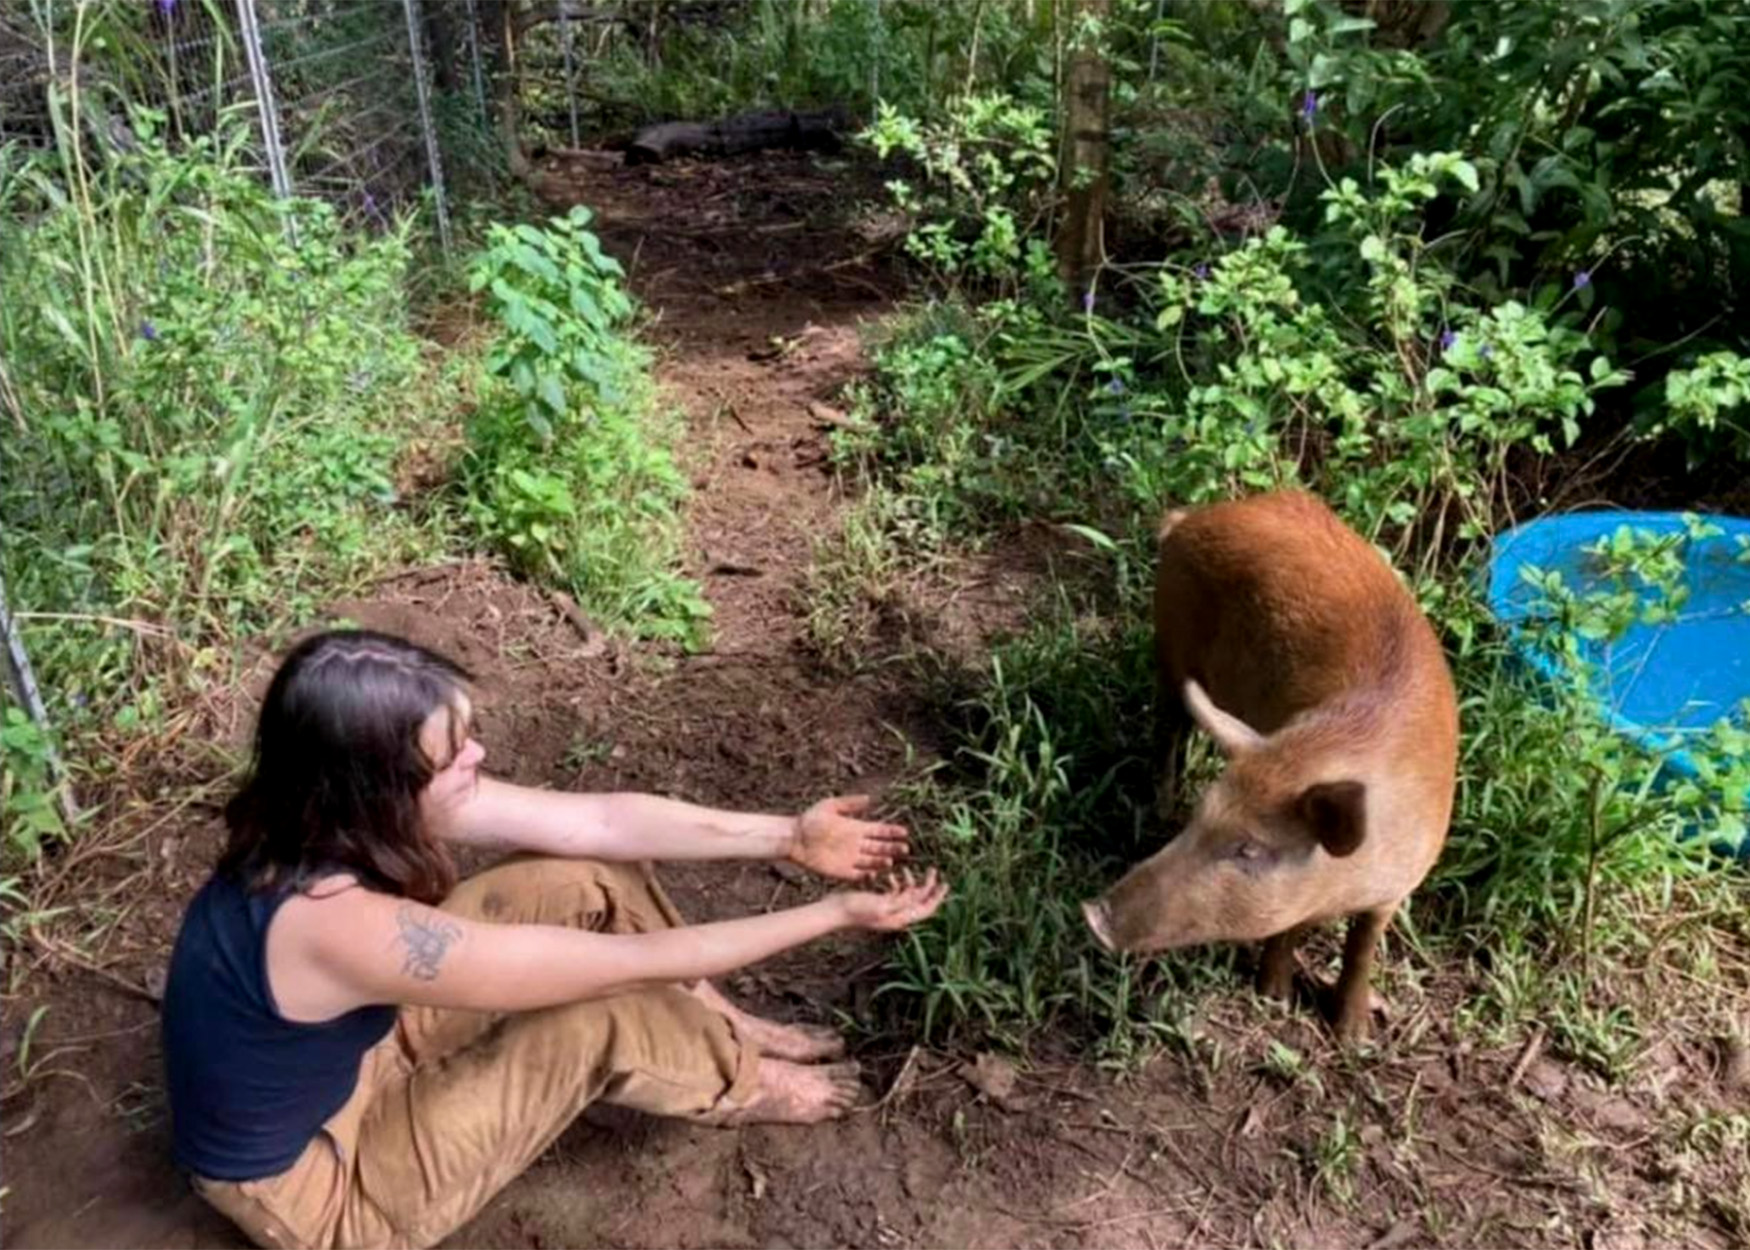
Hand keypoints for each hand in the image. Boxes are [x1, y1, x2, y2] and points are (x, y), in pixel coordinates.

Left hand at [790, 795, 908, 881]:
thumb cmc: (810, 819)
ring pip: (872, 862)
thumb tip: (869, 798)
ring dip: (881, 863)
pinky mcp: (841, 872)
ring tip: (891, 862)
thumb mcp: (830, 806)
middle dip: (893, 848)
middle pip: (880, 847)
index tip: (904, 832)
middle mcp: (857, 844)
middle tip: (905, 849)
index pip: (879, 831)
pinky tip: (874, 874)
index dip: (892, 832)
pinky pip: (858, 876)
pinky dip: (866, 876)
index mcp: (857, 828)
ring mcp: (850, 859)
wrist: (793, 837)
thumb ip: (850, 803)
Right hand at [839, 869, 949, 931]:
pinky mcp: (879, 903)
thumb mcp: (882, 904)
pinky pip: (894, 892)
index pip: (926, 909)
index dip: (937, 897)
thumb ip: (902, 900)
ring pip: (907, 895)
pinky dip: (896, 883)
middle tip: (932, 870)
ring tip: (905, 870)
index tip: (945, 883)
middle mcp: (897, 915)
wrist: (835, 911)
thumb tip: (921, 895)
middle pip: (919, 901)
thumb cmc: (856, 908)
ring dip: (910, 882)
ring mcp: (888, 909)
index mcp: (900, 918)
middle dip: (927, 886)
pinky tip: (890, 874)